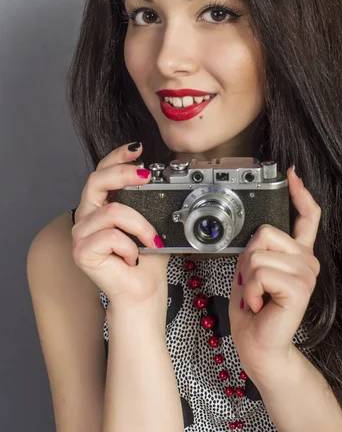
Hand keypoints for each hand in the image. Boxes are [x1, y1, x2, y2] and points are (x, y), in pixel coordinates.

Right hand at [72, 142, 169, 318]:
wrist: (143, 293)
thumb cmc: (146, 261)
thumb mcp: (151, 222)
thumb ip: (147, 201)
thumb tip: (159, 177)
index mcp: (100, 207)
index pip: (101, 172)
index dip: (117, 156)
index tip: (137, 149)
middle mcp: (86, 217)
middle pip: (95, 180)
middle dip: (123, 173)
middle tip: (146, 175)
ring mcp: (81, 234)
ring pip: (112, 212)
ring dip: (140, 225)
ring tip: (149, 241)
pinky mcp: (81, 252)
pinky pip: (111, 235)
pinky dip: (130, 245)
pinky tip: (131, 257)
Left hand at [229, 165, 320, 382]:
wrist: (257, 343)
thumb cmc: (253, 307)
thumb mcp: (252, 267)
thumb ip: (259, 247)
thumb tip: (258, 230)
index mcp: (297, 252)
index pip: (307, 216)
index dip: (300, 194)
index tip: (291, 175)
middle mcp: (307, 260)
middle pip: (266, 232)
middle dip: (249, 258)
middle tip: (255, 284)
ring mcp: (307, 273)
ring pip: (258, 254)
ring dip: (248, 278)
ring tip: (258, 295)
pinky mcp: (300, 287)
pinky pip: (260, 271)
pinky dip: (250, 289)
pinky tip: (260, 303)